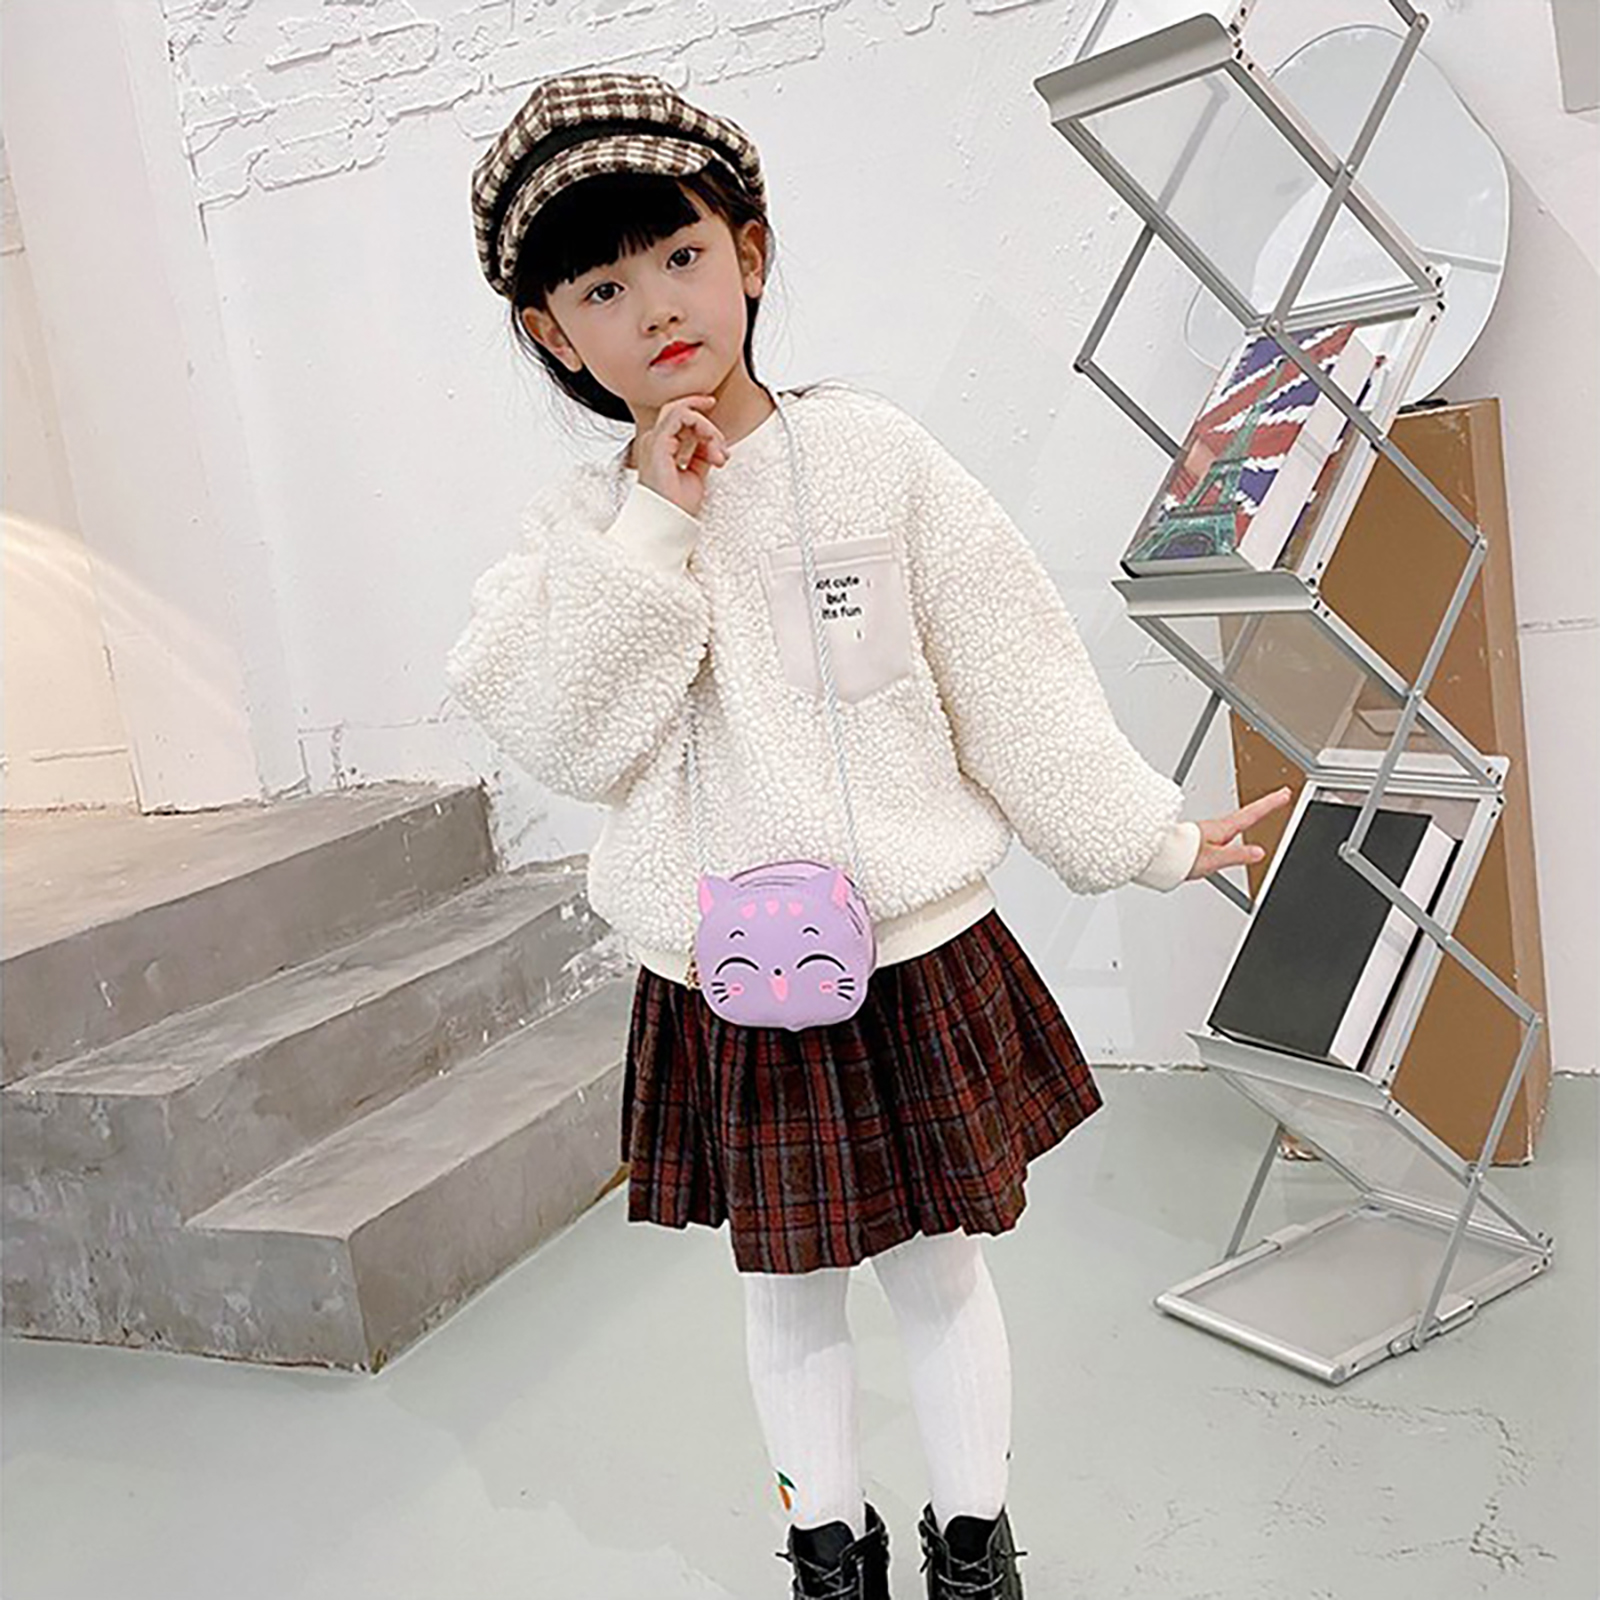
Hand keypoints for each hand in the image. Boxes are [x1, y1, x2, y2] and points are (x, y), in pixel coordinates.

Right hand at [635, 394, 728, 517]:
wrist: (669, 521)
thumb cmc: (677, 506)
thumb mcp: (696, 474)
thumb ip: (702, 455)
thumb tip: (713, 444)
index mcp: (660, 447)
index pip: (678, 418)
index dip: (700, 416)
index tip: (715, 417)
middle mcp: (655, 441)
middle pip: (680, 410)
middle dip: (707, 420)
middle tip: (722, 445)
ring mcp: (654, 440)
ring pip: (683, 411)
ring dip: (708, 429)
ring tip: (719, 454)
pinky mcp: (658, 443)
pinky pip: (682, 416)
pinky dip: (703, 427)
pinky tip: (712, 448)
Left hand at [1185, 785, 1294, 879]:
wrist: (1158, 858)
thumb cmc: (1180, 857)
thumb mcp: (1213, 859)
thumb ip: (1237, 855)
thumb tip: (1258, 852)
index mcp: (1221, 829)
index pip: (1252, 814)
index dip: (1270, 804)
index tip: (1284, 794)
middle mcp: (1215, 828)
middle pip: (1246, 814)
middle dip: (1264, 805)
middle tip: (1280, 797)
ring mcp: (1207, 832)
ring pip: (1234, 822)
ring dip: (1250, 815)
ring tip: (1264, 810)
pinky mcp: (1200, 839)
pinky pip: (1223, 831)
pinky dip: (1234, 827)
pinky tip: (1233, 834)